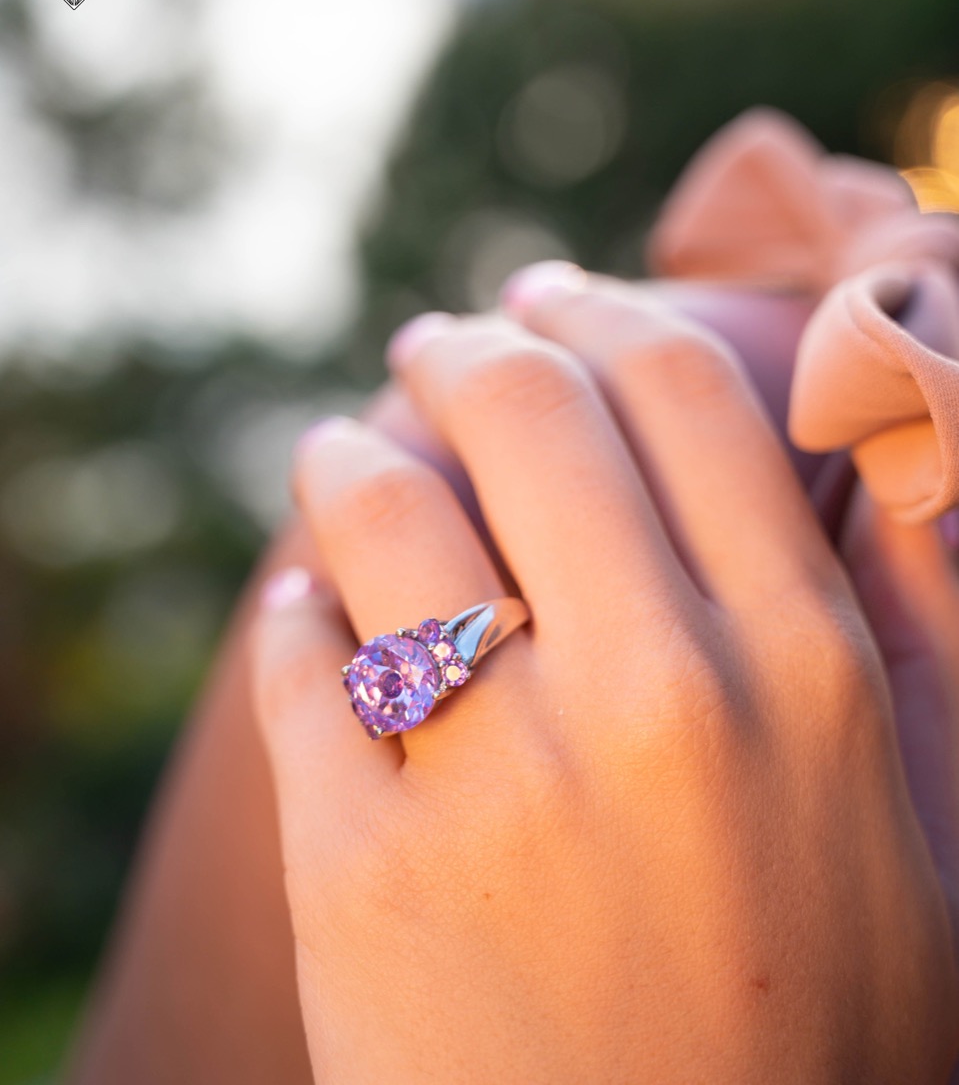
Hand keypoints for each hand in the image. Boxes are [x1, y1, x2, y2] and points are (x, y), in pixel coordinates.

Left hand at [253, 288, 958, 1081]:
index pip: (684, 395)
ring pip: (384, 511)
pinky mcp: (362, 874)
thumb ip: (921, 625)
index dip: (601, 313)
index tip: (546, 293)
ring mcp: (498, 787)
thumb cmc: (811, 1027)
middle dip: (465, 347)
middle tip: (435, 339)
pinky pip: (300, 663)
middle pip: (528, 413)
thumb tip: (894, 459)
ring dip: (348, 456)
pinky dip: (294, 611)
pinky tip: (309, 609)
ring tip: (339, 449)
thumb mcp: (924, 828)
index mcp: (802, 672)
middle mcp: (655, 703)